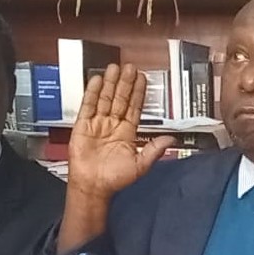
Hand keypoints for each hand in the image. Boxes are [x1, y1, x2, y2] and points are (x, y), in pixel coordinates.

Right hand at [67, 63, 173, 200]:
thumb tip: (170, 140)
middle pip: (120, 99)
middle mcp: (113, 125)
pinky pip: (88, 106)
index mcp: (127, 132)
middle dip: (125, 83)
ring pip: (105, 99)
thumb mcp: (140, 165)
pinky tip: (97, 81)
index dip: (138, 93)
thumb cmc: (114, 179)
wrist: (93, 187)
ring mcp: (97, 124)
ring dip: (110, 84)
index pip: (134, 107)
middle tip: (130, 67)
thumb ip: (154, 150)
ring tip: (115, 67)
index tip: (142, 78)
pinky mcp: (82, 126)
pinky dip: (92, 93)